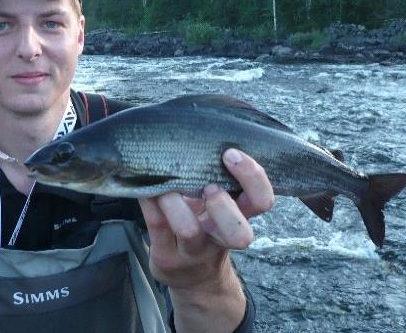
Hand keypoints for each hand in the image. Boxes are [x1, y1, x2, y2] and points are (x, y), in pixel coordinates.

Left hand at [138, 148, 273, 331]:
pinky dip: (148, 197)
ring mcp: (193, 252)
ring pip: (190, 230)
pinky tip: (143, 184)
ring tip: (166, 185)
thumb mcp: (219, 204)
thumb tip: (200, 127)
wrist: (193, 277)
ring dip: (175, 200)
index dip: (252, 177)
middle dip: (222, 204)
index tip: (230, 154)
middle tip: (207, 185)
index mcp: (240, 217)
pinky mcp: (166, 257)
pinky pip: (156, 223)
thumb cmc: (206, 225)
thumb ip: (218, 175)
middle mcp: (221, 239)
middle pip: (240, 233)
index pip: (262, 201)